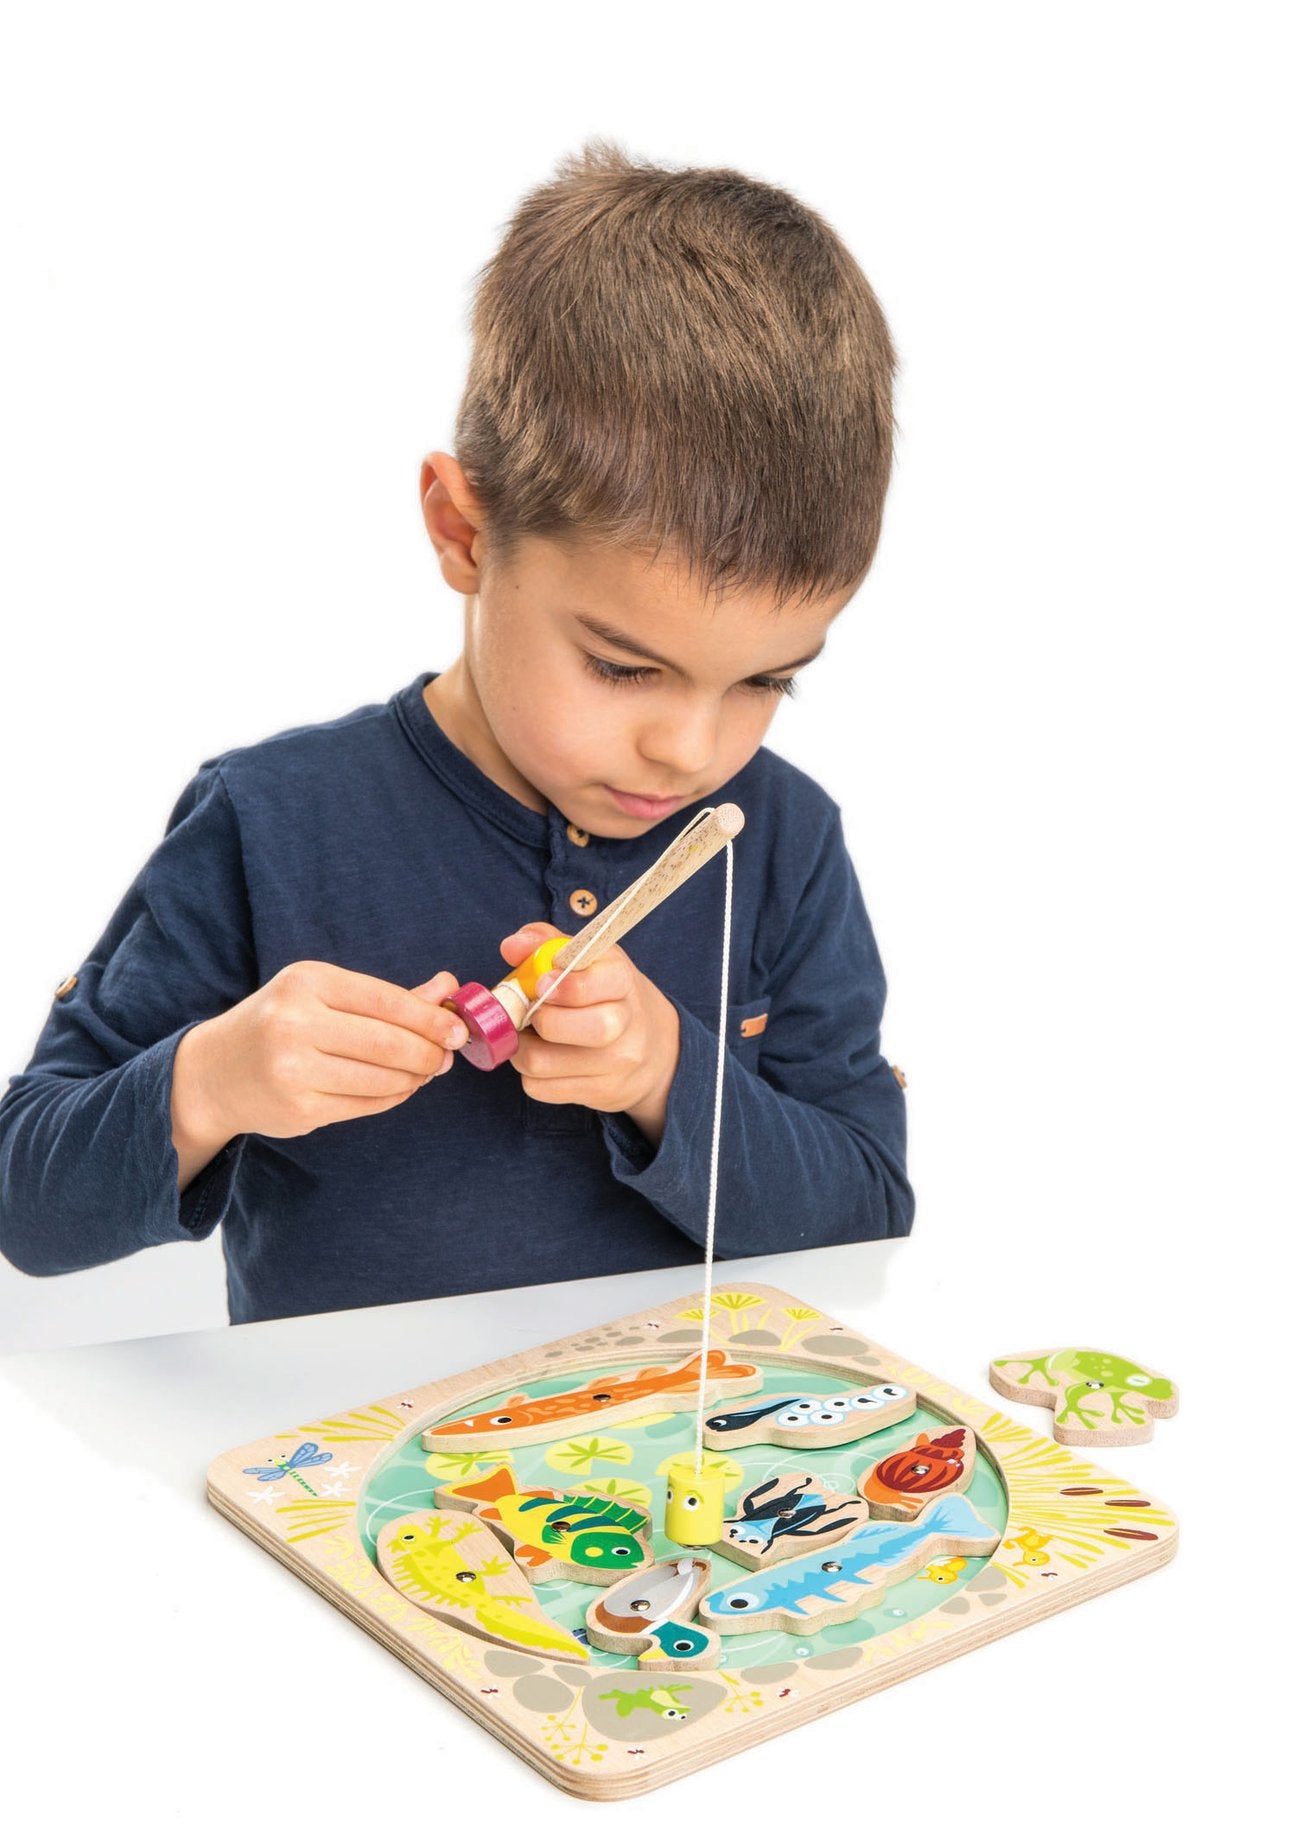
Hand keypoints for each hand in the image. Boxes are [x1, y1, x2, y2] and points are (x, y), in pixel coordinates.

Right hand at [171, 962, 467, 1174]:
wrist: (214, 1073)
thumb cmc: (280, 1024)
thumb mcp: (324, 995)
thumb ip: (389, 996)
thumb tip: (450, 987)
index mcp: (305, 983)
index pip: (386, 1000)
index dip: (430, 1018)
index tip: (458, 1029)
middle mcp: (295, 1024)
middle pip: (388, 1043)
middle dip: (428, 1052)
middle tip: (446, 1056)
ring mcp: (294, 1070)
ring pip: (382, 1078)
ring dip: (415, 1078)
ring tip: (424, 1072)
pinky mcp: (299, 1109)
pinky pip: (367, 1105)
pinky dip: (393, 1097)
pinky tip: (399, 1087)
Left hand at [499, 923, 680, 1144]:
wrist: (658, 1050)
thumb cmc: (608, 996)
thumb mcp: (589, 960)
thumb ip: (547, 944)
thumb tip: (511, 946)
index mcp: (621, 981)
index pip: (592, 985)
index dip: (560, 986)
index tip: (540, 983)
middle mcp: (626, 1024)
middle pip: (573, 1028)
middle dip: (538, 1020)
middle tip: (531, 1013)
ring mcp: (615, 1063)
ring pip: (542, 1062)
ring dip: (521, 1048)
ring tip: (529, 1036)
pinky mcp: (600, 1092)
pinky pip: (540, 1088)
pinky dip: (530, 1074)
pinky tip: (544, 1059)